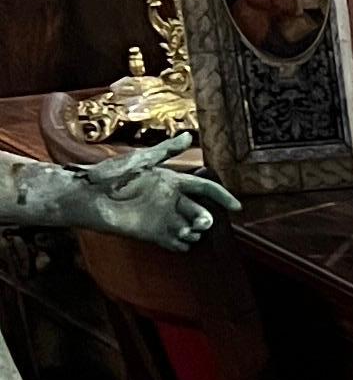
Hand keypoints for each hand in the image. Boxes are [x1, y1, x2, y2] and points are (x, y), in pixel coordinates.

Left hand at [64, 150, 238, 251]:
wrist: (88, 196)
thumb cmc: (110, 174)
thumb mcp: (140, 159)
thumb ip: (165, 151)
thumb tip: (189, 135)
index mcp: (172, 180)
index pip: (203, 188)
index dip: (221, 196)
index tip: (236, 208)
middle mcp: (171, 200)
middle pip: (200, 210)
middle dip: (205, 218)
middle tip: (201, 223)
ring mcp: (163, 217)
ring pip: (190, 228)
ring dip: (194, 232)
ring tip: (187, 231)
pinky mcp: (152, 233)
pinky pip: (175, 241)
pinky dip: (182, 244)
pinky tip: (181, 242)